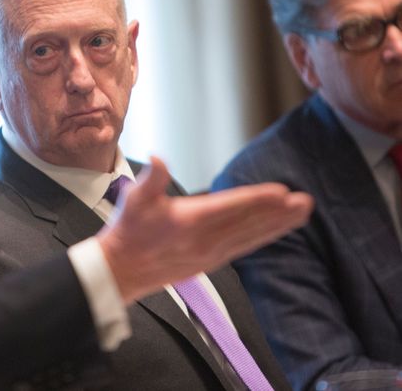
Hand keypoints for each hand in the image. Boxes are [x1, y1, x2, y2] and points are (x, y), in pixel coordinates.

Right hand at [97, 156, 312, 303]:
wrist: (121, 270)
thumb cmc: (128, 230)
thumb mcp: (134, 199)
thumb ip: (151, 178)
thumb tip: (157, 158)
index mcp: (190, 221)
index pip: (230, 207)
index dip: (257, 199)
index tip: (282, 192)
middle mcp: (205, 239)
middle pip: (249, 223)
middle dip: (279, 212)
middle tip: (306, 202)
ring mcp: (210, 253)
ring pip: (251, 236)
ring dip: (278, 225)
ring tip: (302, 213)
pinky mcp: (210, 261)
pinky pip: (244, 247)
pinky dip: (263, 236)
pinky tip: (276, 230)